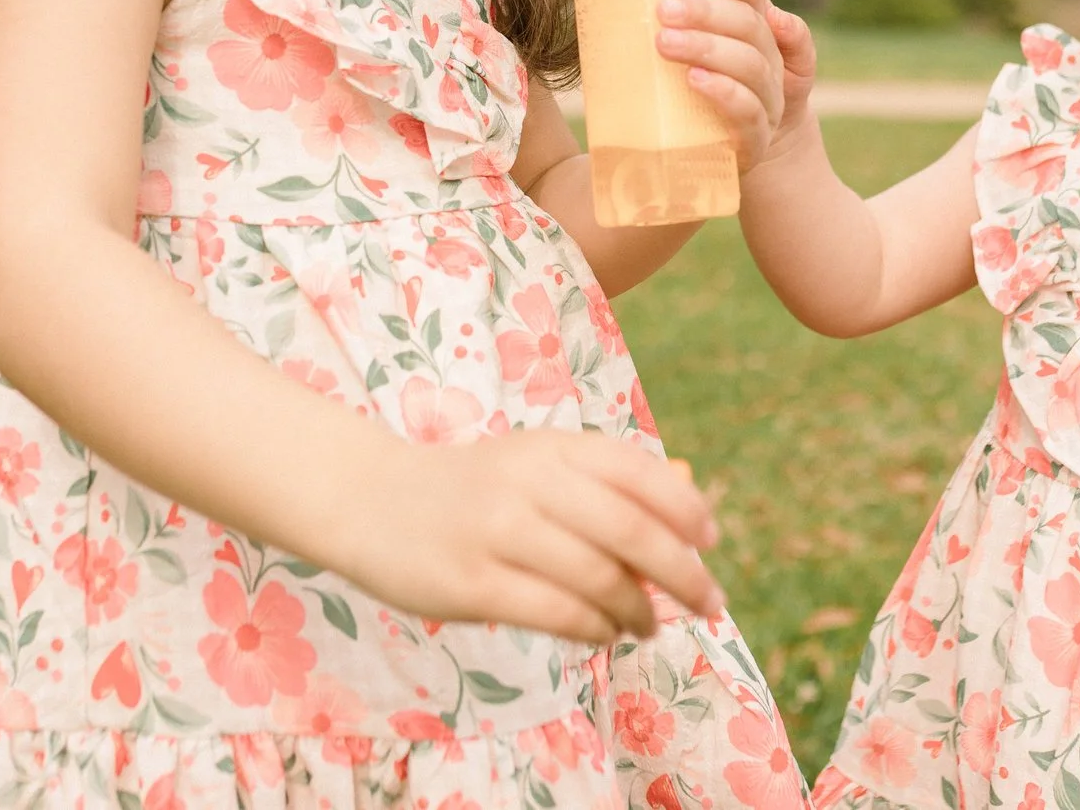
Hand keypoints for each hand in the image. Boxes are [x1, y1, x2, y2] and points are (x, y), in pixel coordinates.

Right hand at [338, 429, 725, 645]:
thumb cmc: (472, 488)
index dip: (687, 510)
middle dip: (682, 573)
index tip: (711, 542)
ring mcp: (496, 532)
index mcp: (551, 446)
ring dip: (640, 610)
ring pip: (598, 578)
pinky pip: (557, 614)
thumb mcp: (534, 464)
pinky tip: (605, 633)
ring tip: (650, 625)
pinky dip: (596, 629)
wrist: (369, 500)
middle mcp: (528, 481)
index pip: (640, 473)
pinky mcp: (471, 583)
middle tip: (709, 601)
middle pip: (630, 529)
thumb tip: (690, 515)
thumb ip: (602, 484)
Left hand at [656, 0, 814, 169]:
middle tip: (663, 11)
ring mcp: (767, 101)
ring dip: (707, 47)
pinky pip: (750, 112)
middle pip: (750, 24)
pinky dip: (723, 91)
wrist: (689, 166)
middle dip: (705, 13)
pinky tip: (694, 79)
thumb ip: (659, 25)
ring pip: (751, 64)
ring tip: (665, 43)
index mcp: (747, 30)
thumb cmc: (672, 100)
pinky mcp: (756, 140)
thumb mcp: (669, 57)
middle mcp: (766, 60)